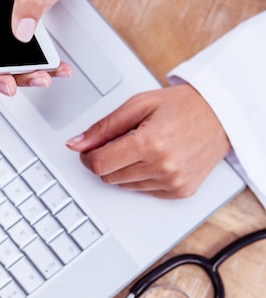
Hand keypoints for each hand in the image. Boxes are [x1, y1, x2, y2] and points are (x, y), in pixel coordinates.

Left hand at [65, 84, 231, 198]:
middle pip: (110, 178)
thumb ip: (104, 127)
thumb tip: (76, 144)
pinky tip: (155, 159)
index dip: (88, 157)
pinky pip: (145, 191)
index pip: (100, 164)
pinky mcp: (180, 192)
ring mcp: (173, 182)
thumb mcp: (138, 105)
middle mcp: (162, 166)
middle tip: (119, 143)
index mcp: (150, 142)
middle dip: (106, 161)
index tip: (89, 150)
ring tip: (143, 147)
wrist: (221, 115)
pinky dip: (142, 178)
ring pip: (125, 186)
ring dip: (125, 170)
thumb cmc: (182, 106)